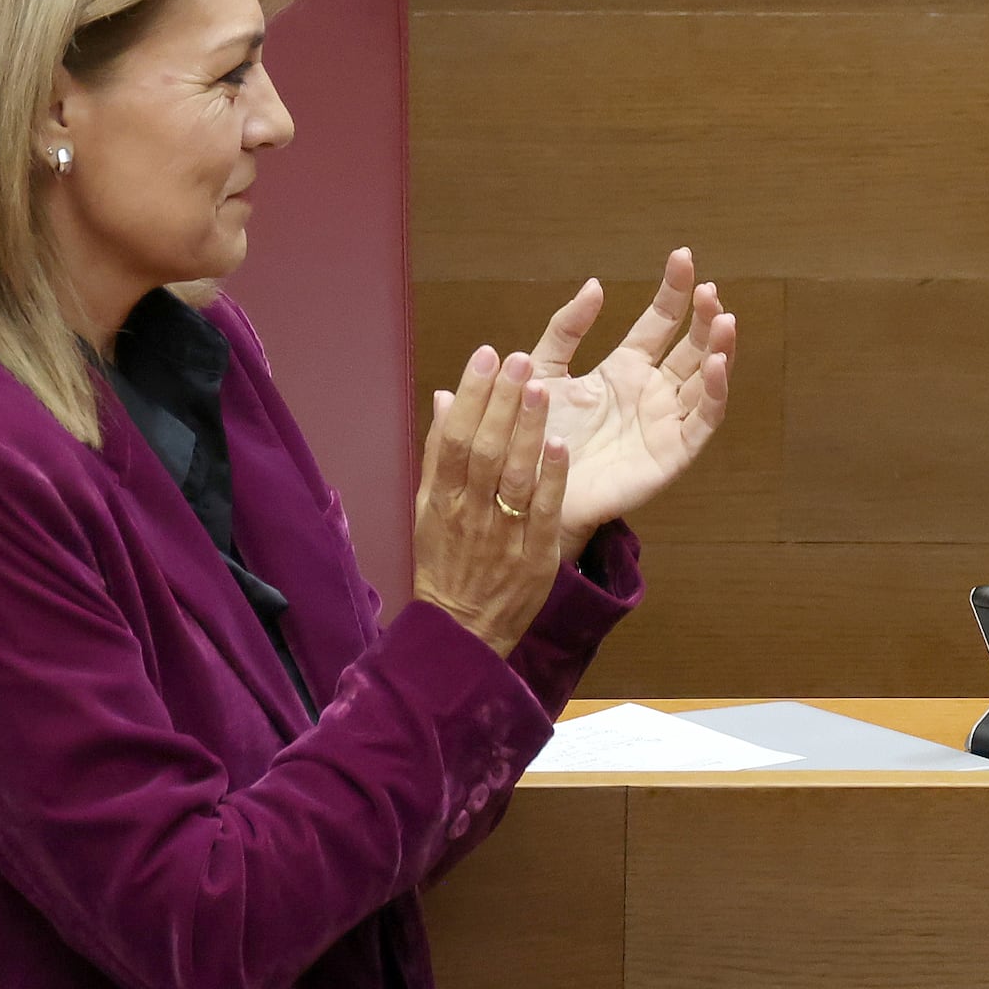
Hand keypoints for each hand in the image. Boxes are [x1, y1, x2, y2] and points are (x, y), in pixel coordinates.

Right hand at [409, 341, 569, 657]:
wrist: (462, 631)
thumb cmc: (445, 564)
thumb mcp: (427, 509)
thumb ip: (437, 453)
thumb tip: (442, 397)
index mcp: (442, 500)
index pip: (454, 439)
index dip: (469, 396)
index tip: (484, 356)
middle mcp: (470, 514)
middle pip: (484, 451)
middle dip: (501, 402)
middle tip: (518, 359)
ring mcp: (503, 536)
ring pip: (515, 477)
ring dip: (528, 430)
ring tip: (541, 387)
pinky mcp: (536, 558)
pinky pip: (544, 513)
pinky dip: (552, 478)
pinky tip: (561, 444)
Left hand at [517, 249, 736, 543]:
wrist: (526, 490)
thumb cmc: (532, 433)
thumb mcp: (543, 369)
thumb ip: (567, 328)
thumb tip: (596, 284)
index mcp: (625, 369)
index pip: (660, 322)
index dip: (673, 291)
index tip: (682, 256)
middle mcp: (652, 392)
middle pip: (691, 346)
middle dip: (704, 317)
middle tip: (709, 288)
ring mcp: (665, 422)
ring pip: (705, 380)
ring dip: (719, 350)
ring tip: (724, 320)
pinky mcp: (672, 454)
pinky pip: (702, 421)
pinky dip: (714, 393)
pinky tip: (715, 365)